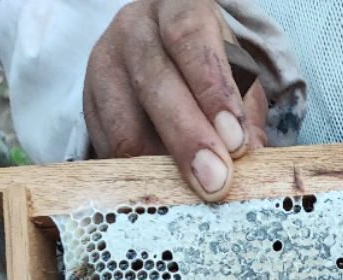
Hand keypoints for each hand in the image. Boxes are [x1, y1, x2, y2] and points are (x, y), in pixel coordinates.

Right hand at [83, 0, 267, 201]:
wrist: (159, 54)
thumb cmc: (211, 70)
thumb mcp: (239, 78)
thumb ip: (247, 113)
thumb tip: (255, 158)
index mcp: (179, 9)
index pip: (191, 37)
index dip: (213, 89)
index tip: (236, 141)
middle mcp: (135, 30)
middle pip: (155, 82)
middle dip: (189, 139)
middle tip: (216, 182)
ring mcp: (104, 66)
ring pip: (125, 122)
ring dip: (160, 166)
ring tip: (192, 196)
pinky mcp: (88, 105)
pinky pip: (108, 147)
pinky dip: (137, 175)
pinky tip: (163, 190)